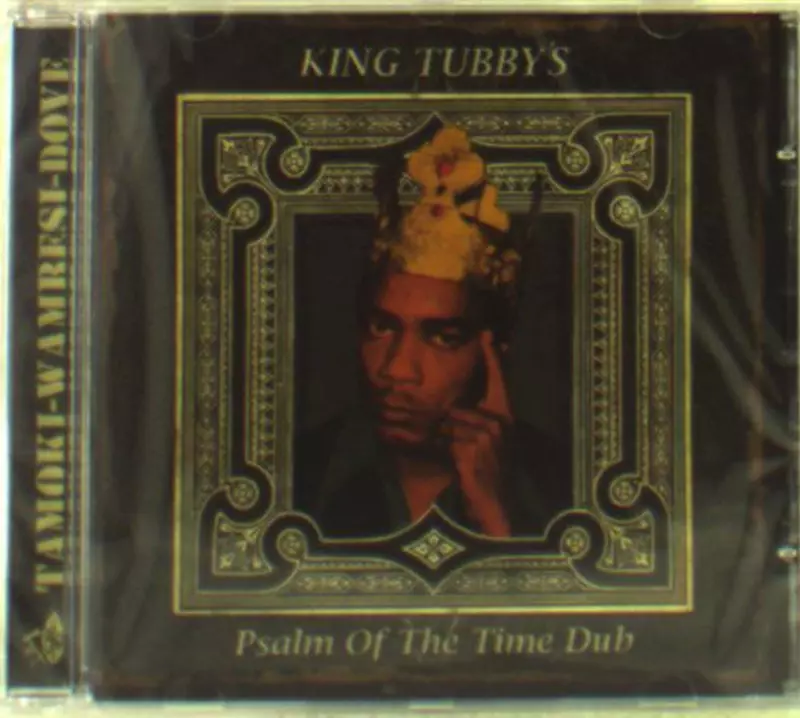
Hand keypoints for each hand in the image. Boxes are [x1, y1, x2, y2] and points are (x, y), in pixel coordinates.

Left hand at [444, 331, 511, 537]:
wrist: (491, 501)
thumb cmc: (485, 469)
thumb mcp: (484, 441)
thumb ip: (476, 418)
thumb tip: (456, 404)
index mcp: (504, 416)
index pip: (497, 379)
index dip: (492, 356)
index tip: (486, 332)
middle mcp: (499, 422)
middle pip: (458, 407)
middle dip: (449, 425)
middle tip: (460, 447)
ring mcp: (487, 436)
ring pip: (450, 422)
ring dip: (446, 440)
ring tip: (459, 457)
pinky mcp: (473, 448)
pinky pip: (447, 439)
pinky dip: (445, 450)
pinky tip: (458, 463)